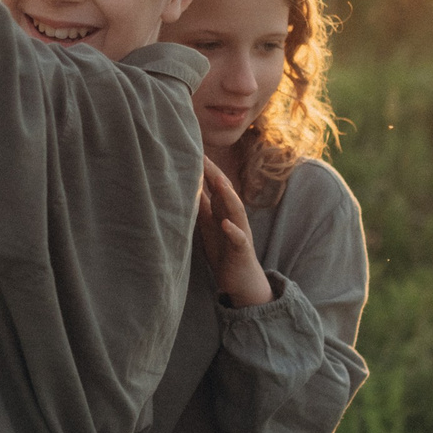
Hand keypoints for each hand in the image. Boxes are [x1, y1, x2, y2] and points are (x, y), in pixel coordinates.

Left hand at [196, 161, 272, 307]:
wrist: (241, 281)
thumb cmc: (224, 252)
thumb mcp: (209, 226)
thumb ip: (202, 207)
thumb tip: (190, 186)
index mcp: (224, 211)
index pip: (215, 186)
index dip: (205, 169)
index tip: (192, 150)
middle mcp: (234, 217)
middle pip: (226, 192)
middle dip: (216, 175)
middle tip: (203, 157)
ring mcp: (240, 232)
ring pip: (236, 211)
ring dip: (229, 197)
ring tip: (220, 183)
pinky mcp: (242, 250)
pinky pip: (239, 239)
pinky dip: (233, 230)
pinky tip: (225, 224)